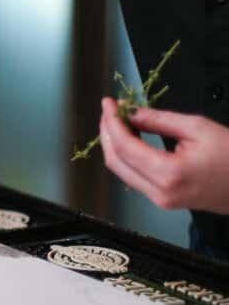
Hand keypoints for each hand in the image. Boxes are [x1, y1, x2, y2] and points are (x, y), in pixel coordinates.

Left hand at [99, 97, 228, 212]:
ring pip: (121, 171)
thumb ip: (159, 120)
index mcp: (168, 173)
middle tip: (109, 110)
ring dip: (114, 144)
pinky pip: (133, 177)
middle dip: (107, 133)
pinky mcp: (162, 200)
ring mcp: (159, 200)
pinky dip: (126, 156)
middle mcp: (159, 192)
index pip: (124, 147)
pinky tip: (128, 138)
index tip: (109, 103)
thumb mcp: (197, 128)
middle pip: (116, 161)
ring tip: (117, 120)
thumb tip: (130, 113)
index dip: (111, 122)